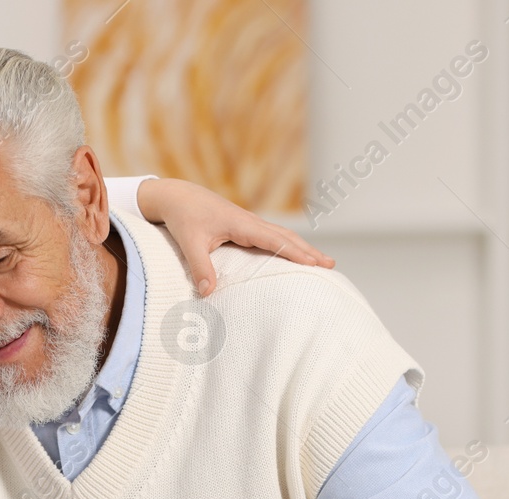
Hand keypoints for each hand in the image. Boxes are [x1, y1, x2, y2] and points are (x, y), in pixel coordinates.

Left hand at [136, 177, 333, 295]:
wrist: (177, 195)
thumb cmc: (183, 217)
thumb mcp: (190, 243)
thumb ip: (200, 267)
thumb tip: (208, 292)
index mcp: (242, 224)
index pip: (275, 240)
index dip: (295, 252)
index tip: (315, 263)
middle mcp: (250, 222)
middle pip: (286, 237)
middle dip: (309, 250)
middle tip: (331, 265)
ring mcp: (249, 223)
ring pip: (282, 235)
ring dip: (302, 247)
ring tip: (321, 261)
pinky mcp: (244, 226)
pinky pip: (272, 236)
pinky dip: (288, 244)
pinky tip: (294, 254)